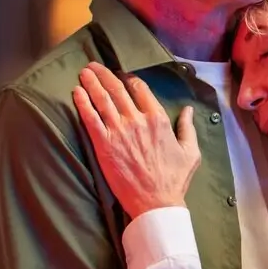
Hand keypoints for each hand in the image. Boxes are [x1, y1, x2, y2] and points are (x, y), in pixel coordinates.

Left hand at [72, 62, 200, 217]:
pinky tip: (76, 92)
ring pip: (102, 99)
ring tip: (84, 73)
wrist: (156, 202)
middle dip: (104, 74)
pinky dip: (82, 102)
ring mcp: (119, 131)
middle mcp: (137, 120)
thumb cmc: (174, 179)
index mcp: (158, 119)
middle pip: (117, 89)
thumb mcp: (190, 152)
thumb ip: (188, 128)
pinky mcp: (104, 144)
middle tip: (94, 66)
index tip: (121, 75)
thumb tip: (188, 110)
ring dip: (91, 83)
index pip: (140, 89)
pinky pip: (90, 118)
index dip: (128, 79)